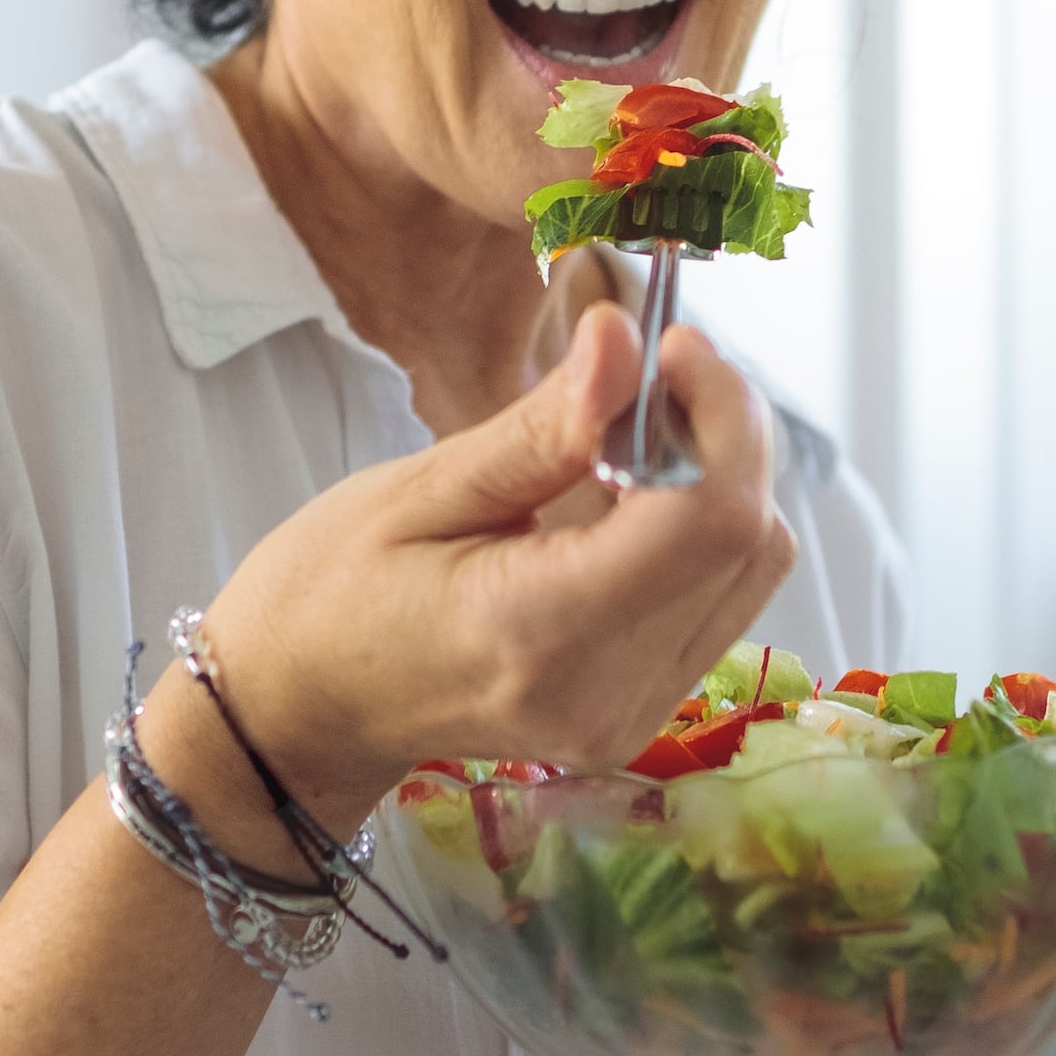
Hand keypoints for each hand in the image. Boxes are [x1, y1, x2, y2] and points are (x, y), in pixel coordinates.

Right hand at [195, 307, 789, 819]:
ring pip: (753, 567)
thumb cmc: (329, 593)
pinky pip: (721, 600)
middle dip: (721, 432)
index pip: (708, 519)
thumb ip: (539, 428)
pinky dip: (696, 530)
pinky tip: (623, 501)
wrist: (302, 711)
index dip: (719, 414)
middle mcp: (604, 691)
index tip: (669, 344)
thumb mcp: (417, 490)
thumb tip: (627, 339)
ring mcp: (628, 716)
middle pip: (748, 540)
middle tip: (642, 372)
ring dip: (716, 477)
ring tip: (622, 437)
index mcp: (537, 631)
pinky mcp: (639, 714)